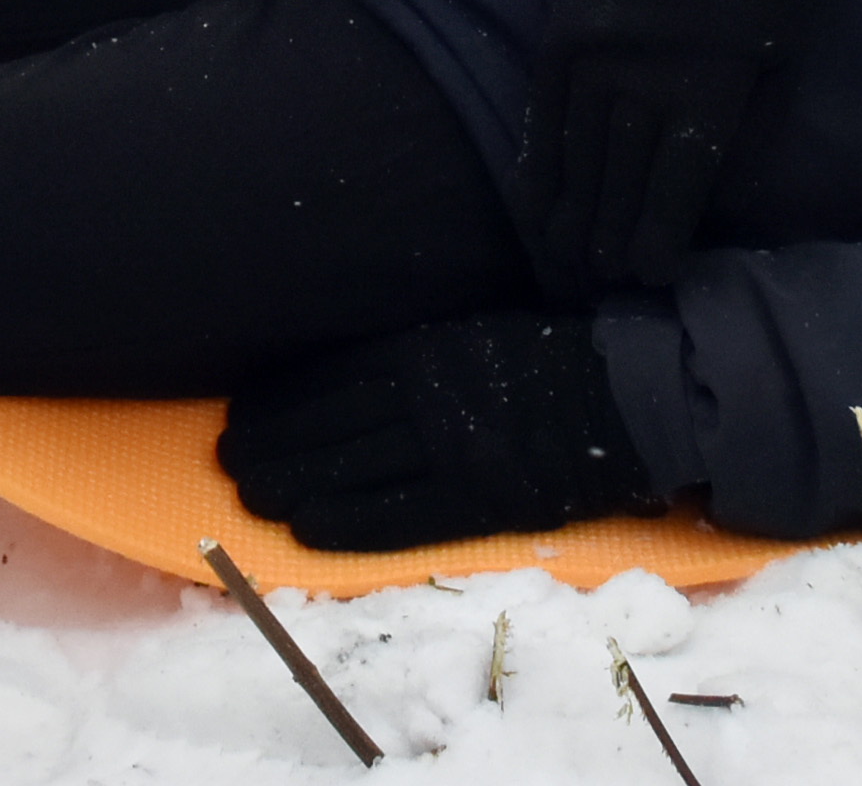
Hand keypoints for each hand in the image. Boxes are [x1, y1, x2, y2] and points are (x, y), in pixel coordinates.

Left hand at [217, 312, 656, 551]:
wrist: (631, 396)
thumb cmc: (554, 358)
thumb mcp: (478, 332)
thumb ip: (422, 350)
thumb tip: (355, 368)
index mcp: (431, 348)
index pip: (335, 374)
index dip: (282, 398)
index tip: (242, 412)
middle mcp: (431, 394)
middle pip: (330, 421)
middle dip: (272, 442)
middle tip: (230, 461)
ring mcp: (454, 448)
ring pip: (352, 467)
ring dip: (294, 482)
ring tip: (252, 496)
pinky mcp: (479, 497)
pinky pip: (398, 515)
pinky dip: (348, 522)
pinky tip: (308, 530)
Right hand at [517, 0, 828, 293]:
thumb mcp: (779, 61)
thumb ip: (743, 129)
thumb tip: (704, 203)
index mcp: (708, 82)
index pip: (676, 179)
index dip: (658, 233)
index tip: (649, 273)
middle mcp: (644, 71)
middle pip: (622, 173)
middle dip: (611, 232)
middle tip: (602, 276)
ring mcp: (596, 51)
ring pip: (578, 149)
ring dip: (571, 209)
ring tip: (566, 255)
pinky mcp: (563, 33)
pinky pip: (545, 111)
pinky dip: (540, 160)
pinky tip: (535, 202)